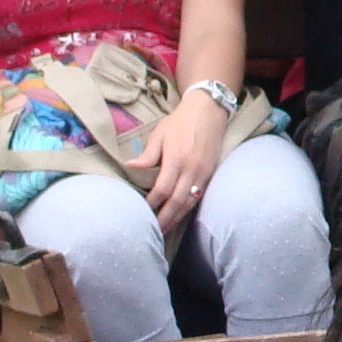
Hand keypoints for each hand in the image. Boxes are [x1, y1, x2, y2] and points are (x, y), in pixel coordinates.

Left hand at [141, 95, 227, 228]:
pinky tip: (179, 215)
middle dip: (165, 218)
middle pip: (178, 201)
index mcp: (176, 158)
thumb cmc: (180, 121)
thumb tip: (130, 168)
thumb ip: (147, 155)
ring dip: (177, 217)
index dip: (152, 203)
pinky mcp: (210, 174)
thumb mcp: (160, 134)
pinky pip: (199, 196)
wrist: (208, 110)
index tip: (142, 210)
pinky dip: (188, 208)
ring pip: (190, 202)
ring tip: (165, 228)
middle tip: (153, 231)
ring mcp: (203, 173)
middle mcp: (192, 169)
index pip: (163, 189)